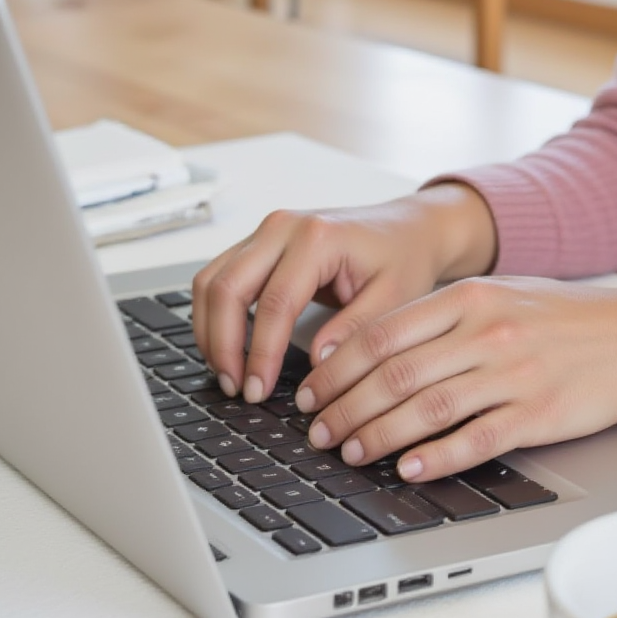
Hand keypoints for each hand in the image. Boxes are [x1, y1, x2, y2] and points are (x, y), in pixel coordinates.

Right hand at [192, 183, 496, 400]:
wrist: (407, 229)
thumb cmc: (403, 257)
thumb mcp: (395, 298)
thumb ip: (355, 330)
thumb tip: (317, 366)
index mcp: (318, 238)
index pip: (274, 304)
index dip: (260, 353)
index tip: (258, 389)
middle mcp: (282, 228)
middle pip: (227, 288)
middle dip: (223, 345)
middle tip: (235, 388)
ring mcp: (265, 232)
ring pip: (211, 281)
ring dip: (209, 331)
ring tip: (227, 374)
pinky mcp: (257, 244)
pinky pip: (218, 277)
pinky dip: (213, 315)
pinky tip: (226, 348)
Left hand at [294, 280, 616, 480]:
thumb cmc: (565, 320)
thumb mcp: (500, 296)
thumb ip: (441, 318)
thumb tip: (374, 350)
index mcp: (469, 296)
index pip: (382, 333)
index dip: (337, 367)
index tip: (311, 391)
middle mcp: (486, 331)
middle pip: (393, 374)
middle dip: (344, 407)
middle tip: (317, 431)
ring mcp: (513, 373)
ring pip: (426, 408)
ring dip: (378, 435)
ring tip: (350, 453)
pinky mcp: (539, 413)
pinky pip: (476, 439)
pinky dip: (437, 457)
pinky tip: (409, 470)